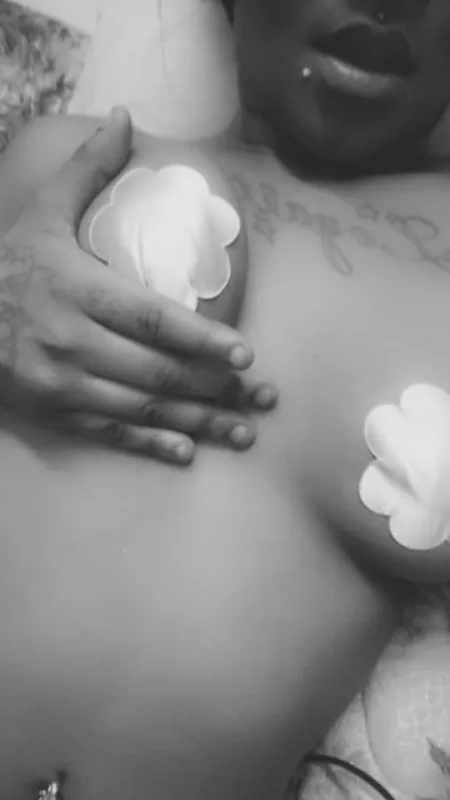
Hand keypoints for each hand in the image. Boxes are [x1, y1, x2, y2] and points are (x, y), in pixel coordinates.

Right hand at [0, 108, 276, 463]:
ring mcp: (62, 384)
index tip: (245, 356)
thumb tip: (126, 119)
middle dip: (216, 387)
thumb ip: (87, 169)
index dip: (202, 341)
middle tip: (263, 397)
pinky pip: (111, 432)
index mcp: (76, 290)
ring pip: (142, 408)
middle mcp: (71, 342)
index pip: (152, 320)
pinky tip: (187, 452)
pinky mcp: (55, 413)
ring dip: (198, 422)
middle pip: (157, 371)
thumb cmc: (5, 265)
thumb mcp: (41, 213)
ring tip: (244, 431)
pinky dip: (151, 444)